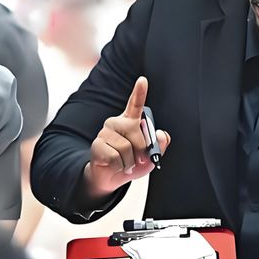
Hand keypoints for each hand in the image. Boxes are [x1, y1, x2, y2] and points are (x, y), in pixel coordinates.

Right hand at [84, 76, 170, 197]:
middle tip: (137, 160)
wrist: (111, 178)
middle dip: (141, 152)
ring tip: (124, 163)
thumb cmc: (132, 163)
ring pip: (126, 148)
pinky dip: (119, 167)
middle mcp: (117, 123)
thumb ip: (159, 146)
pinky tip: (114, 165)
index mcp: (130, 121)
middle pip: (136, 134)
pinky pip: (115, 158)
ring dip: (129, 162)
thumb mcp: (151, 157)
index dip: (139, 92)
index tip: (143, 80)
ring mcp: (105, 132)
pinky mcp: (97, 145)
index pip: (135, 104)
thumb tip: (161, 134)